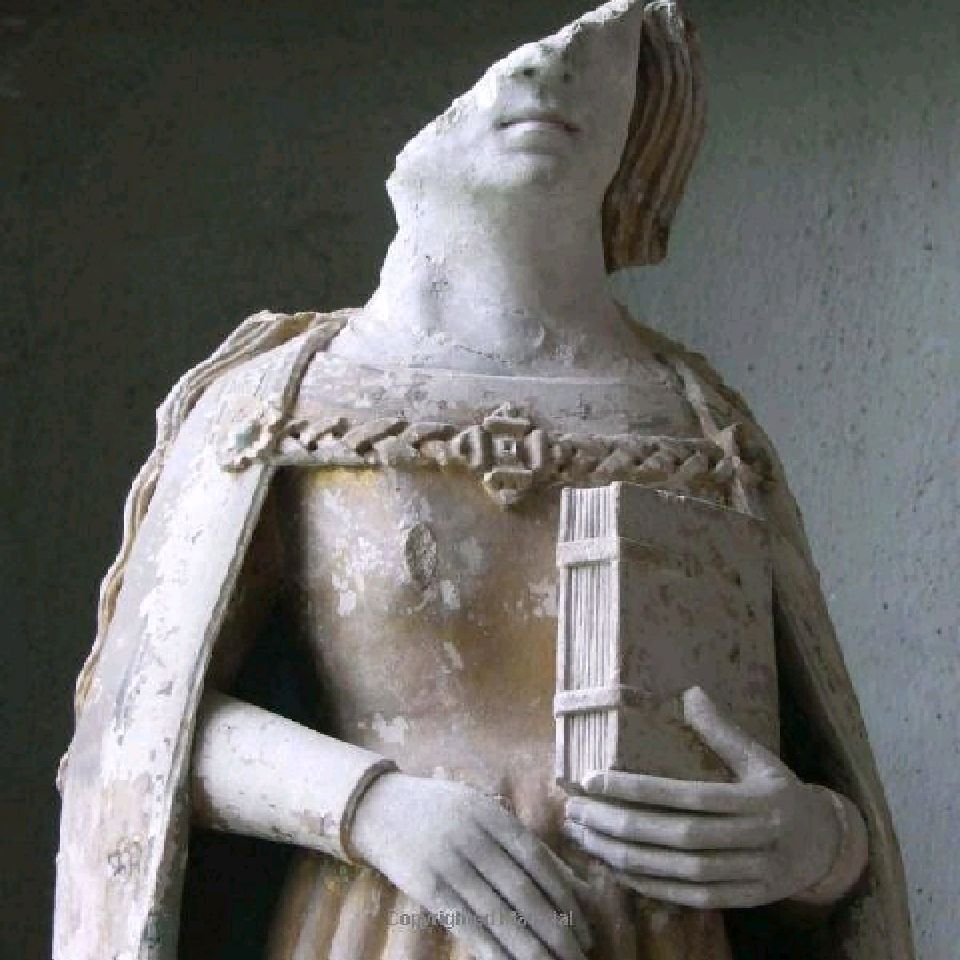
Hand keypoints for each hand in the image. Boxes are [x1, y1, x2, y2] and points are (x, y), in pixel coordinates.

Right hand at [350, 772, 591, 959]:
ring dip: (528, 949)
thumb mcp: (482, 809)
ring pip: (497, 915)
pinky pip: (466, 925)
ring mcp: (448, 864)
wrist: (379, 806)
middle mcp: (473, 838)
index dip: (564, 897)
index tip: (584, 928)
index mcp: (492, 815)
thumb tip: (570, 881)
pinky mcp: (426, 888)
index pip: (538, 861)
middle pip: (522, 892)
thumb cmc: (442, 809)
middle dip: (555, 930)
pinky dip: (492, 951)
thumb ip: (520, 841)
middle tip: (578, 957)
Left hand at [563, 687, 846, 908]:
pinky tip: (616, 868)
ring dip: (626, 857)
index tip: (593, 779)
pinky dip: (651, 886)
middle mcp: (755, 840)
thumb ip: (724, 732)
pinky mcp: (744, 900)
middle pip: (678, 838)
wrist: (826, 847)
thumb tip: (690, 691)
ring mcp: (750, 875)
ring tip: (584, 837)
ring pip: (679, 872)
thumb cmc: (783, 794)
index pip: (688, 796)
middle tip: (575, 810)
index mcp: (757, 801)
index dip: (638, 790)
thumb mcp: (762, 759)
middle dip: (620, 825)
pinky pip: (690, 897)